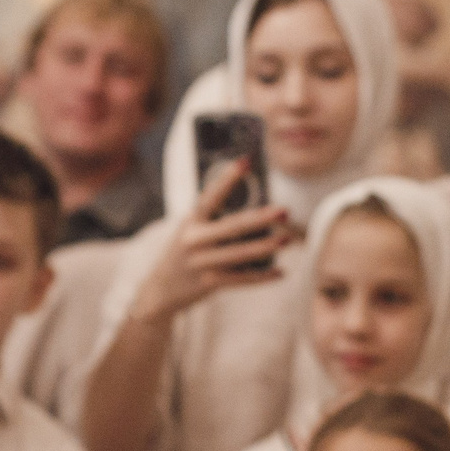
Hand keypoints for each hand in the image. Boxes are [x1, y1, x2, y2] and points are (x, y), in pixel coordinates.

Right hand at [128, 160, 294, 323]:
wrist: (161, 289)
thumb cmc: (184, 252)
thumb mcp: (190, 230)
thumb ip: (213, 219)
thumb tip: (253, 209)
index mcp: (191, 222)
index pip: (211, 196)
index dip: (228, 178)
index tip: (245, 161)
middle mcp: (194, 241)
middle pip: (232, 227)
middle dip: (260, 218)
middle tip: (284, 210)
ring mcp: (202, 263)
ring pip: (239, 254)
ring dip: (266, 246)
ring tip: (287, 239)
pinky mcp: (209, 283)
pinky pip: (241, 279)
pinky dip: (262, 277)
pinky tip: (281, 272)